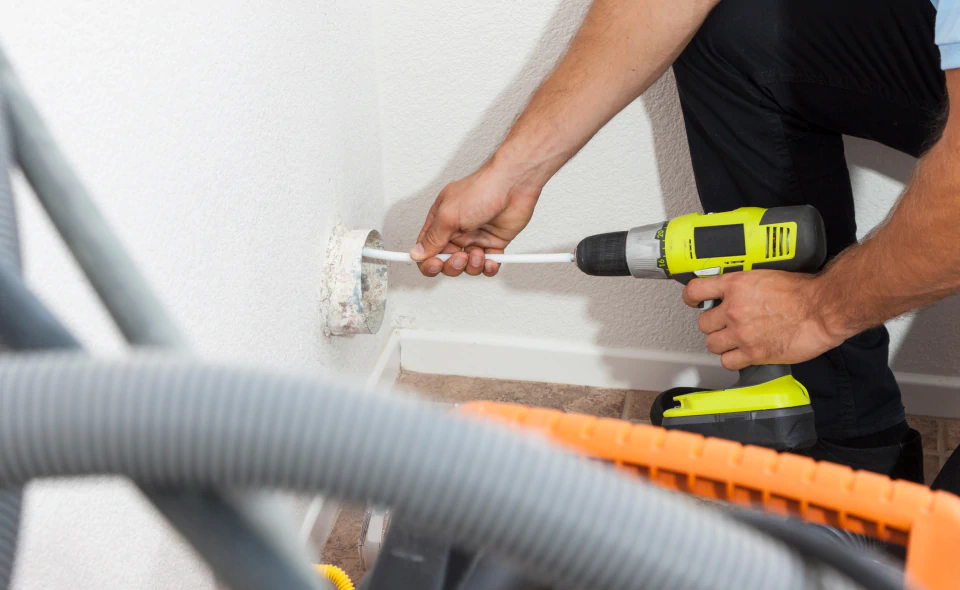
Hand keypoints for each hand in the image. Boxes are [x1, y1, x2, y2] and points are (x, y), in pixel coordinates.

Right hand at [410, 155, 541, 276]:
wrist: (514, 184)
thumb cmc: (482, 189)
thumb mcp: (449, 215)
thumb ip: (433, 238)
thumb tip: (417, 253)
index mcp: (441, 221)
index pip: (427, 248)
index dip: (428, 261)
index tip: (435, 265)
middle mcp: (457, 231)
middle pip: (446, 261)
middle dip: (453, 265)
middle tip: (460, 257)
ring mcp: (476, 237)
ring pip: (468, 266)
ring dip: (472, 266)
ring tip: (478, 253)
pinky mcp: (494, 242)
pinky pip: (488, 264)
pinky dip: (489, 268)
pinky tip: (490, 261)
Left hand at [682, 271, 844, 369]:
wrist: (822, 309)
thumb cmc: (804, 291)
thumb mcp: (766, 275)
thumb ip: (746, 285)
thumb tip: (735, 290)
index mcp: (736, 285)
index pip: (695, 290)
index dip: (691, 298)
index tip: (694, 302)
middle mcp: (734, 309)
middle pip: (703, 323)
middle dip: (713, 325)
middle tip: (725, 324)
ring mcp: (742, 333)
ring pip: (712, 344)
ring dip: (721, 343)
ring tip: (734, 340)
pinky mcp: (753, 353)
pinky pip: (728, 362)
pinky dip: (733, 360)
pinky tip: (742, 354)